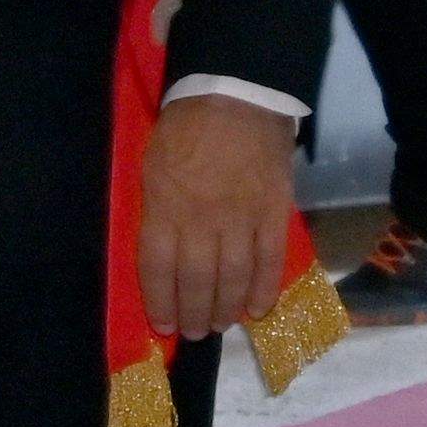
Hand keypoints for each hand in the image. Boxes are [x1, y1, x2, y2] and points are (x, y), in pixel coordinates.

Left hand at [139, 94, 301, 345]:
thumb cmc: (185, 129)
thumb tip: (161, 256)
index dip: (160, 301)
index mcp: (165, 206)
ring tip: (219, 325)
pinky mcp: (274, 212)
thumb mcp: (152, 166)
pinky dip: (264, 289)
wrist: (236, 95)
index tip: (164, 324)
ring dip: (225, 309)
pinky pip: (270, 260)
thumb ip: (156, 211)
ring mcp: (241, 217)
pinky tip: (256, 309)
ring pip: (234, 277)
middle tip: (194, 332)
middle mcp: (202, 219)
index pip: (158, 267)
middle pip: (197, 280)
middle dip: (194, 314)